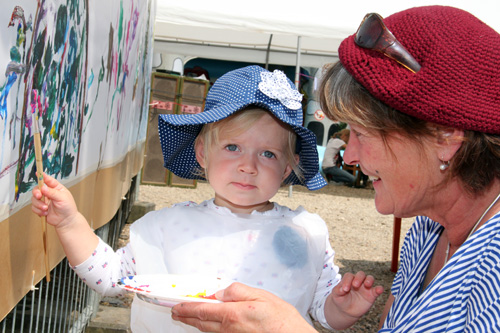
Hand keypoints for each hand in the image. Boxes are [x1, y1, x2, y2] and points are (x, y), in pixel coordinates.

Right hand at [31, 172, 78, 228]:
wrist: (66, 221)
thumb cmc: (68, 207)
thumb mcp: (62, 198)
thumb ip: (52, 193)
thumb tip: (43, 188)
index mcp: (56, 188)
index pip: (48, 180)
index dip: (42, 176)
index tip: (37, 173)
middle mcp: (48, 193)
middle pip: (37, 189)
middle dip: (36, 192)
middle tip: (39, 196)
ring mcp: (43, 201)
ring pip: (34, 199)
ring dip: (39, 204)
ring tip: (46, 208)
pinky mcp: (40, 208)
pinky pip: (33, 207)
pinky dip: (38, 210)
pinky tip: (45, 213)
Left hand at [171, 282, 316, 332]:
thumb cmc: (281, 319)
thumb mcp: (261, 295)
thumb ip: (237, 291)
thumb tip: (219, 292)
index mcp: (232, 314)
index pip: (202, 310)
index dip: (186, 307)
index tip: (176, 305)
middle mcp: (228, 329)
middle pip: (201, 323)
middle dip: (186, 317)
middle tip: (176, 312)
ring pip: (207, 331)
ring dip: (194, 324)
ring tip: (186, 318)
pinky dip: (207, 330)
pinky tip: (206, 326)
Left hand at [326, 271, 383, 328]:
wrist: (347, 311)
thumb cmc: (341, 300)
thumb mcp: (336, 295)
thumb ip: (338, 290)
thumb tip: (342, 289)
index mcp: (348, 279)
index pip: (349, 276)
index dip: (347, 281)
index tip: (345, 289)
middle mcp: (358, 281)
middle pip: (361, 274)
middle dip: (358, 278)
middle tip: (355, 285)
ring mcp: (365, 287)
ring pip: (370, 279)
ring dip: (369, 280)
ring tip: (367, 284)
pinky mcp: (372, 294)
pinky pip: (377, 289)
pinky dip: (379, 288)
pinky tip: (379, 290)